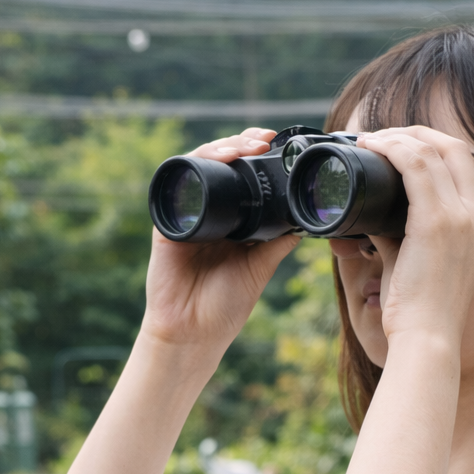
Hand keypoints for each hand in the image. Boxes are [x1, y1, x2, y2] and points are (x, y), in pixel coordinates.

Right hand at [142, 129, 300, 354]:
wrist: (194, 334)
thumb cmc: (224, 307)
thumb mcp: (260, 267)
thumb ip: (278, 241)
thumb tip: (304, 217)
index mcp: (231, 221)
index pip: (242, 176)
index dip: (256, 157)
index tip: (276, 145)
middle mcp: (208, 212)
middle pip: (221, 163)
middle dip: (241, 144)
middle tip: (262, 139)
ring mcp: (187, 213)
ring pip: (201, 165)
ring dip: (221, 148)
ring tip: (243, 146)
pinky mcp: (168, 222)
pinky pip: (180, 183)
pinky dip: (198, 164)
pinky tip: (217, 159)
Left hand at [351, 125, 473, 350]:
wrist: (427, 339)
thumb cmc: (418, 312)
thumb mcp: (414, 262)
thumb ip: (398, 235)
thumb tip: (368, 217)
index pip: (463, 163)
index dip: (432, 144)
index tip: (401, 145)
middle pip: (453, 147)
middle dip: (417, 133)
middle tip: (383, 136)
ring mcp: (461, 217)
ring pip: (431, 151)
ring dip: (398, 137)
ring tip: (371, 140)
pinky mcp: (437, 223)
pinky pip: (415, 166)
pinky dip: (392, 150)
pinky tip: (372, 147)